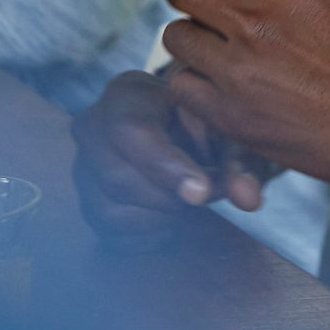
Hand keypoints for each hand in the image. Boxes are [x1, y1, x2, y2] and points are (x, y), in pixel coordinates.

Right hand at [69, 68, 270, 249]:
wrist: (182, 134)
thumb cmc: (204, 125)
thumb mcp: (225, 132)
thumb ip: (238, 161)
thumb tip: (247, 199)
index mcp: (125, 95)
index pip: (131, 131)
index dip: (165, 167)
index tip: (201, 193)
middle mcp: (91, 129)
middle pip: (118, 178)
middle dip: (170, 196)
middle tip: (206, 194)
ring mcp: (82, 169)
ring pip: (112, 211)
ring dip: (162, 217)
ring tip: (190, 199)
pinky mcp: (85, 204)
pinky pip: (111, 235)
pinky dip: (150, 234)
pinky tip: (172, 216)